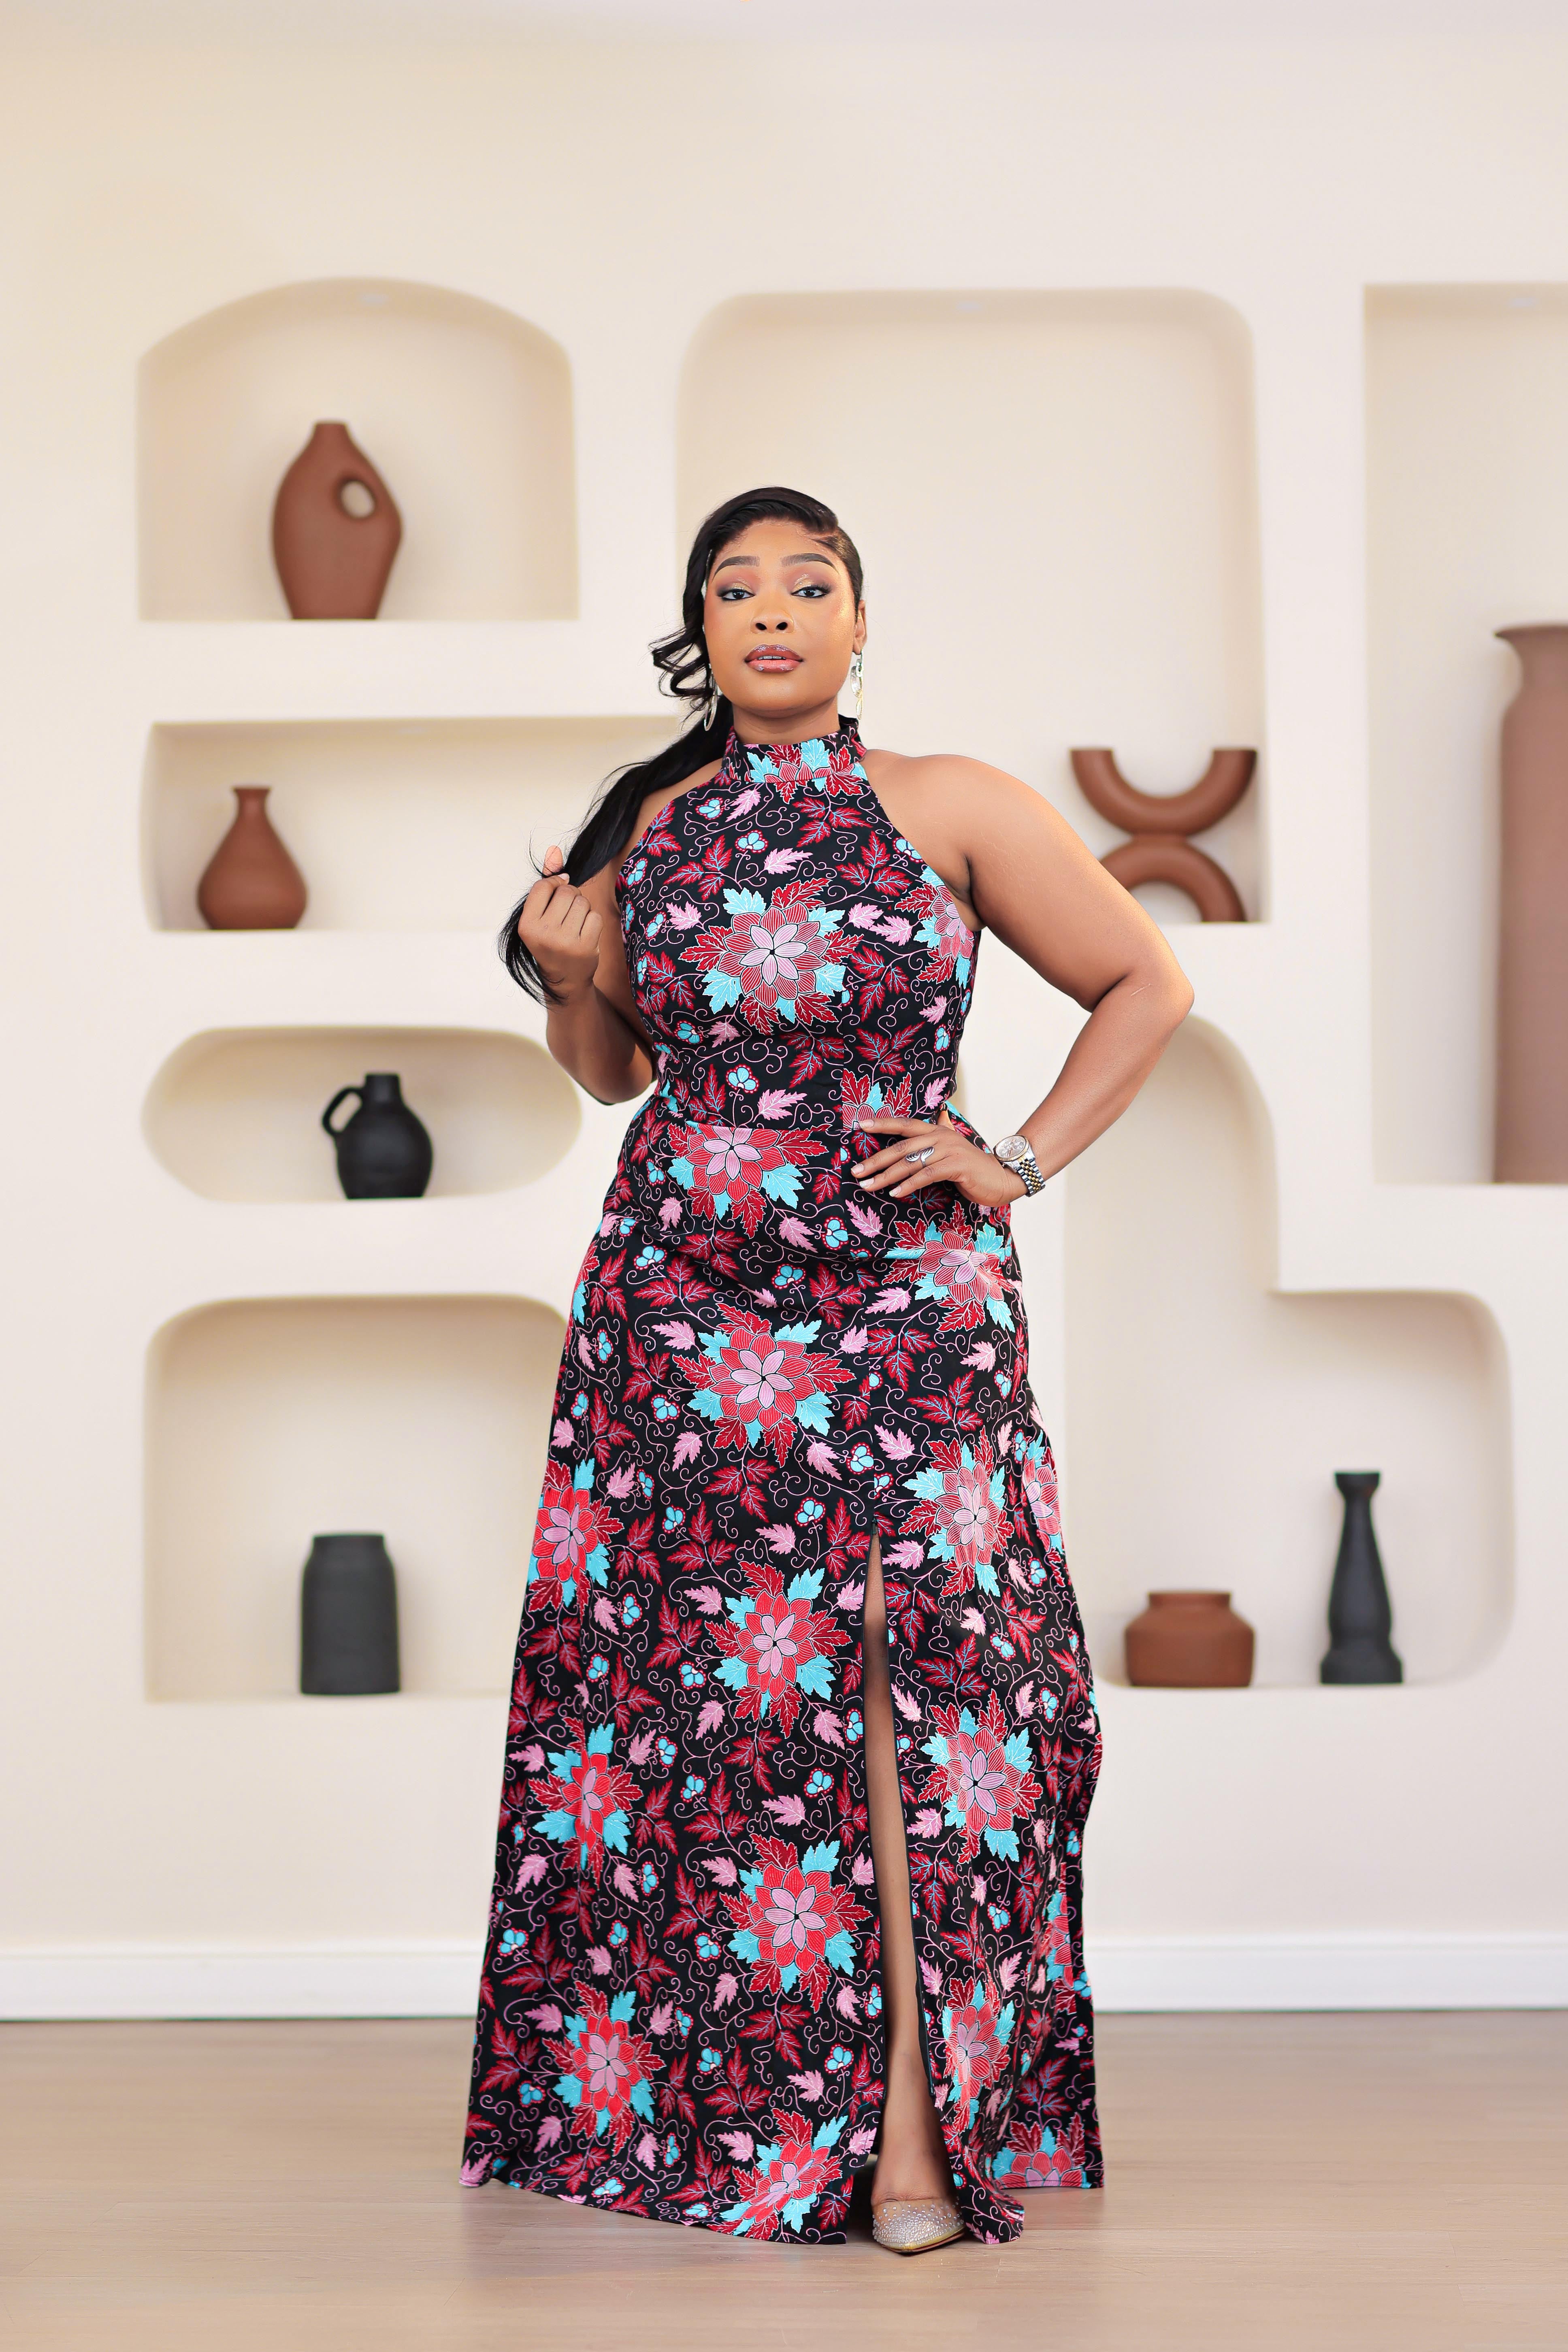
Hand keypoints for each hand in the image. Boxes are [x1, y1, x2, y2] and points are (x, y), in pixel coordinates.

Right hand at [516, 846, 601, 1003]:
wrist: (565, 979)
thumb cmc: (551, 942)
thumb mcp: (539, 917)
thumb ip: (545, 886)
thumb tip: (554, 853)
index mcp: (527, 925)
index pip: (544, 886)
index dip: (555, 883)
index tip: (558, 890)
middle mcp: (544, 934)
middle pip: (567, 891)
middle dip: (571, 896)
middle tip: (568, 912)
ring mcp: (565, 942)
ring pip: (583, 902)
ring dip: (583, 909)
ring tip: (576, 924)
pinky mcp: (585, 947)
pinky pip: (596, 917)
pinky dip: (593, 921)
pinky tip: (585, 933)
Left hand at [851, 1109, 1027, 1206]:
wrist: (1002, 1178)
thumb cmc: (972, 1167)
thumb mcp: (953, 1147)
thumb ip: (943, 1131)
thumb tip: (940, 1111)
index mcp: (937, 1130)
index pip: (905, 1124)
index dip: (883, 1123)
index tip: (860, 1125)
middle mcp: (941, 1136)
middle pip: (901, 1147)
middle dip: (876, 1160)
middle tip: (856, 1171)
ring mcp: (949, 1150)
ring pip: (910, 1163)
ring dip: (886, 1176)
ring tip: (869, 1186)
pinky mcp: (956, 1166)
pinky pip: (926, 1175)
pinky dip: (908, 1185)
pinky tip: (895, 1193)